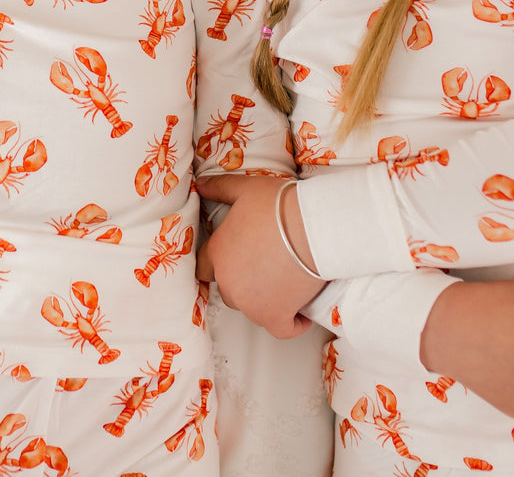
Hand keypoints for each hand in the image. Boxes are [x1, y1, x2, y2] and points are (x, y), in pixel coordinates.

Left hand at [194, 173, 323, 336]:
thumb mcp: (245, 190)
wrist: (313, 228)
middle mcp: (229, 283)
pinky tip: (300, 315)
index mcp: (217, 254)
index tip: (235, 260)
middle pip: (228, 290)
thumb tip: (200, 184)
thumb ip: (219, 188)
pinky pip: (280, 329)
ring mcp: (251, 304)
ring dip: (266, 300)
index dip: (218, 264)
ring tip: (284, 282)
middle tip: (264, 266)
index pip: (203, 268)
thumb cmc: (279, 206)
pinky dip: (291, 324)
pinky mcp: (276, 317)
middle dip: (243, 281)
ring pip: (252, 309)